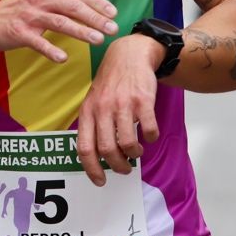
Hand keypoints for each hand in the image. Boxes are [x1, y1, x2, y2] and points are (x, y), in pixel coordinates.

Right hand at [0, 0, 118, 63]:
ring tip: (97, 40)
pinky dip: (50, 50)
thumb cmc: (18, 13)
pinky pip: (37, 42)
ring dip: (80, 31)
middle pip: (73, 7)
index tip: (114, 13)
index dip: (97, 2)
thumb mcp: (40, 2)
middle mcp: (41, 1)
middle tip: (113, 29)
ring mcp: (29, 16)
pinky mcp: (18, 32)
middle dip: (95, 18)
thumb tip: (91, 12)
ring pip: (59, 22)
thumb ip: (62, 4)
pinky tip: (63, 59)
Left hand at [75, 34, 162, 186]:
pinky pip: (148, 129)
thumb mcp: (93, 101)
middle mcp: (103, 109)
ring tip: (136, 151)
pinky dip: (151, 137)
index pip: (85, 148)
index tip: (101, 181)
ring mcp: (123, 104)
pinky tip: (149, 135)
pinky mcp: (143, 100)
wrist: (129, 54)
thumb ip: (93, 125)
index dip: (92, 169)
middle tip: (125, 168)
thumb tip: (96, 157)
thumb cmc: (111, 83)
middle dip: (118, 166)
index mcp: (88, 111)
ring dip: (134, 153)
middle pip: (107, 150)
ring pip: (127, 143)